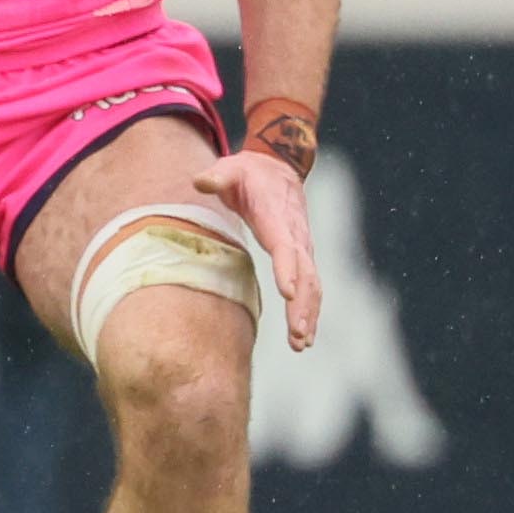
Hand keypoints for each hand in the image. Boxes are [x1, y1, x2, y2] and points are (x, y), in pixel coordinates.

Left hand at [194, 148, 320, 351]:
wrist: (278, 169)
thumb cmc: (248, 174)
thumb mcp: (230, 169)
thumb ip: (217, 176)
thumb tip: (200, 180)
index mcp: (277, 217)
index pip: (285, 246)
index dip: (287, 268)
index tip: (288, 293)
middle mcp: (296, 235)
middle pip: (305, 274)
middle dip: (303, 305)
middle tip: (297, 334)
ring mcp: (303, 248)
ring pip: (313, 285)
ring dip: (309, 314)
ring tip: (301, 343)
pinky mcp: (302, 258)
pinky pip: (312, 287)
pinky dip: (310, 311)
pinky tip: (303, 337)